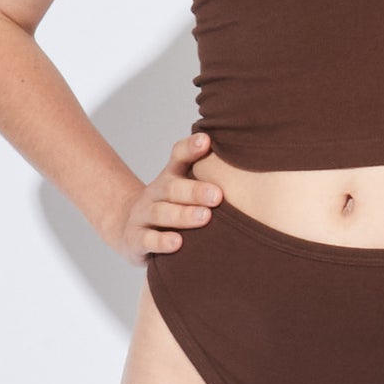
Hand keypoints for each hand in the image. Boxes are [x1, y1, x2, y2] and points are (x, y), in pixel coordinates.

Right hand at [118, 131, 221, 264]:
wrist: (132, 230)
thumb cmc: (172, 208)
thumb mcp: (186, 190)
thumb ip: (211, 179)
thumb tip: (252, 168)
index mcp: (171, 177)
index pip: (179, 157)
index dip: (190, 148)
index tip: (206, 141)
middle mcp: (156, 193)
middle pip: (172, 187)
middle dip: (195, 191)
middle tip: (217, 195)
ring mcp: (143, 215)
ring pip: (161, 213)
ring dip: (183, 215)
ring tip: (204, 217)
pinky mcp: (136, 240)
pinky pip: (148, 240)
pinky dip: (162, 241)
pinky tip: (177, 243)